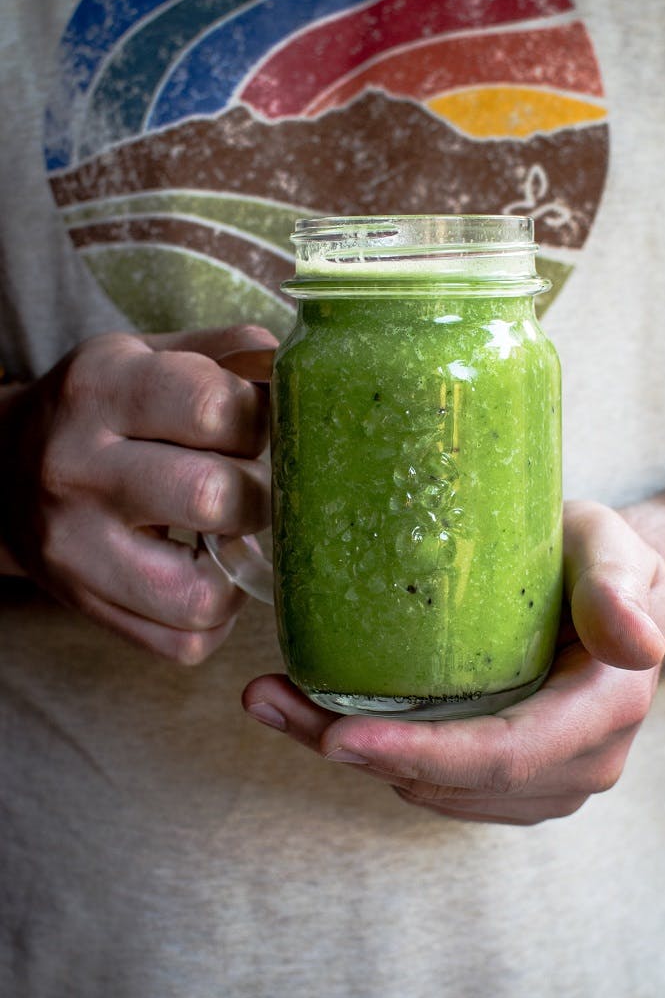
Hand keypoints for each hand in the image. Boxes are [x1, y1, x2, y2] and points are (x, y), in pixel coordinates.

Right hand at [0, 325, 274, 661]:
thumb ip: (228, 354)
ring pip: (202, 594)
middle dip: (261, 493)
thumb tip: (300, 375)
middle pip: (212, 496)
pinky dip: (218, 615)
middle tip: (255, 484)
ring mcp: (76, 550)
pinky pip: (185, 643)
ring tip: (233, 532)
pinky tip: (211, 573)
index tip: (264, 426)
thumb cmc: (103, 411)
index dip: (264, 419)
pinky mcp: (87, 608)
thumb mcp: (149, 356)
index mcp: (100, 388)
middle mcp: (76, 468)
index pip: (214, 407)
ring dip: (242, 566)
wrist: (2, 472)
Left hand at [242, 501, 664, 824]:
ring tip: (277, 698)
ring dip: (352, 754)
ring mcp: (548, 782)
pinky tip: (324, 714)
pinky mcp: (514, 784)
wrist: (614, 592)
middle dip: (356, 751)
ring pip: (433, 790)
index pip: (504, 754)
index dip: (420, 753)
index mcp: (606, 710)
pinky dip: (377, 756)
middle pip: (452, 781)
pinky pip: (436, 785)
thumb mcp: (613, 546)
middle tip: (270, 701)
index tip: (338, 736)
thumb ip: (617, 585)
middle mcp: (582, 763)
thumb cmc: (602, 558)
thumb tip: (634, 643)